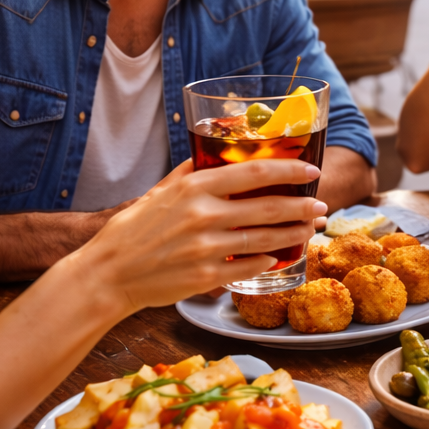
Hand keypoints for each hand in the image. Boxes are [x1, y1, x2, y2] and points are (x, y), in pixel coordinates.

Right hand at [72, 158, 325, 311]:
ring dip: (294, 234)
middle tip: (320, 205)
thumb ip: (190, 172)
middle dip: (302, 206)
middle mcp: (203, 215)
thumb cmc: (132, 230)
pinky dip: (269, 261)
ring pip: (265, 239)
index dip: (289, 169)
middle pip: (268, 207)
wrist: (108, 274)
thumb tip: (213, 152)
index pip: (254, 172)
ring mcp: (206, 248)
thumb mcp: (159, 191)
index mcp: (194, 187)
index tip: (311, 169)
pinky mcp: (205, 277)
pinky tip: (279, 256)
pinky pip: (249, 266)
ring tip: (310, 230)